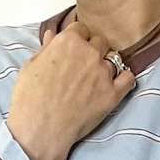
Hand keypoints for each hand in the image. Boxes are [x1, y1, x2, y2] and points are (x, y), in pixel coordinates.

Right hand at [6, 22, 136, 159]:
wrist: (40, 130)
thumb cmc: (30, 100)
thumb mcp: (31, 65)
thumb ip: (47, 48)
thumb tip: (52, 37)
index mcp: (68, 40)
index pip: (82, 28)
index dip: (79, 39)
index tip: (76, 50)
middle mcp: (88, 52)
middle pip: (100, 42)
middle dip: (93, 51)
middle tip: (85, 67)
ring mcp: (102, 73)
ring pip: (113, 59)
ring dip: (106, 66)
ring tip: (96, 79)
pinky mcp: (112, 95)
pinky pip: (128, 78)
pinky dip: (125, 79)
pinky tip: (118, 84)